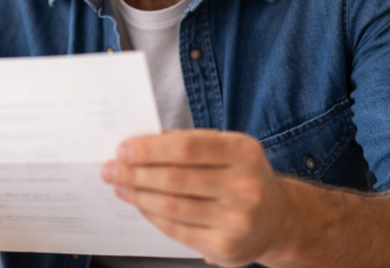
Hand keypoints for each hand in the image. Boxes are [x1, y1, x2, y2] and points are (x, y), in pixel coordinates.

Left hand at [100, 130, 292, 266]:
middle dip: (135, 173)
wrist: (278, 220)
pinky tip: (140, 205)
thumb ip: (191, 144)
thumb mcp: (229, 150)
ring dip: (138, 195)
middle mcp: (245, 186)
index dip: (150, 149)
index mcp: (244, 152)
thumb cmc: (244, 178)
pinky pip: (176, 229)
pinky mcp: (225, 246)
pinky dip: (152, 215)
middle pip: (175, 178)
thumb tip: (141, 144)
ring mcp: (237, 219)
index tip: (124, 149)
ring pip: (172, 206)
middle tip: (111, 169)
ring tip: (120, 186)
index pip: (187, 147)